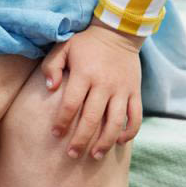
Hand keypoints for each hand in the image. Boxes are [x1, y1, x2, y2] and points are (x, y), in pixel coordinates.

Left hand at [42, 18, 142, 160]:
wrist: (118, 31)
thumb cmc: (85, 43)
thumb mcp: (64, 47)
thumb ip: (51, 66)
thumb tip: (49, 88)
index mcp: (84, 74)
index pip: (71, 104)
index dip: (62, 122)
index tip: (55, 135)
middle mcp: (104, 84)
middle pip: (92, 119)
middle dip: (80, 139)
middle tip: (71, 154)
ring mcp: (122, 89)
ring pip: (115, 122)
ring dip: (105, 142)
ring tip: (95, 155)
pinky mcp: (135, 91)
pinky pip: (136, 116)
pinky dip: (130, 132)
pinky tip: (119, 142)